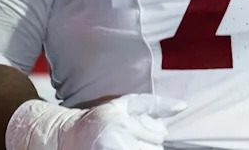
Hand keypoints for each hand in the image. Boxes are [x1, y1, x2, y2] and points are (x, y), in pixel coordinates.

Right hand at [53, 94, 185, 149]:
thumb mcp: (124, 105)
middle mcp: (117, 142)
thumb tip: (183, 106)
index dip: (150, 135)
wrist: (66, 136)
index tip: (133, 132)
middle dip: (146, 146)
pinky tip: (121, 147)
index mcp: (122, 124)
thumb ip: (154, 104)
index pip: (159, 137)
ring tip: (123, 144)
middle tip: (127, 141)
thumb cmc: (99, 119)